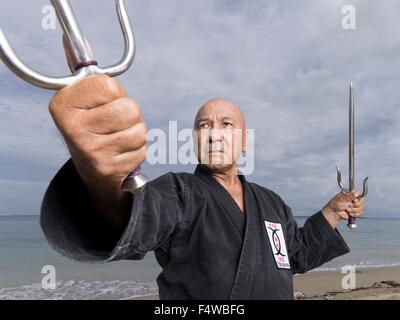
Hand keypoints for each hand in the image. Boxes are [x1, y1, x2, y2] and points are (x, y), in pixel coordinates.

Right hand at [48, 37, 146, 230]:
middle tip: (114, 121)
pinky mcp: (108, 168)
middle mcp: (73, 129)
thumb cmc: (90, 126)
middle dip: (129, 113)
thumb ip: (83, 70)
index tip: (103, 102)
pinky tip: (121, 151)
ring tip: (119, 135)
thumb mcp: (81, 98)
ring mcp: (91, 151)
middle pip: (130, 108)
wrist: (90, 168)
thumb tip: (69, 39)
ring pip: (140, 129)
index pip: (109, 85)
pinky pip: (142, 149)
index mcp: (63, 104)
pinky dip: (137, 149)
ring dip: (135, 131)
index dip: (114, 92)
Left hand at [322, 190, 364, 228]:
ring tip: (347, 209)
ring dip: (353, 210)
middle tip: (349, 205)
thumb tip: (356, 194)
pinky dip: (354, 214)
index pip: (358, 193)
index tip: (353, 200)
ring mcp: (355, 206)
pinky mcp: (356, 212)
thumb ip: (349, 195)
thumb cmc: (335, 204)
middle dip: (355, 204)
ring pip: (361, 207)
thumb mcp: (341, 197)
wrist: (334, 213)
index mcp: (350, 194)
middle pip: (362, 201)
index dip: (357, 197)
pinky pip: (360, 213)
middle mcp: (353, 199)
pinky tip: (349, 213)